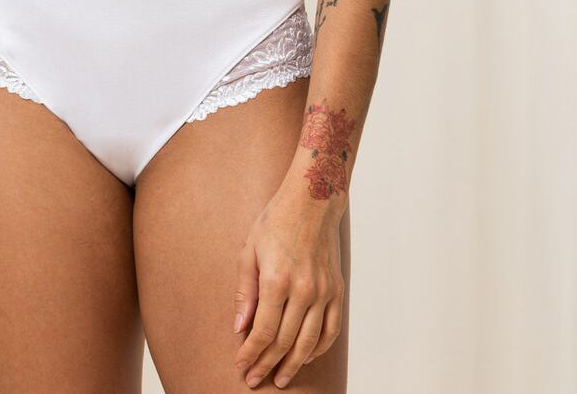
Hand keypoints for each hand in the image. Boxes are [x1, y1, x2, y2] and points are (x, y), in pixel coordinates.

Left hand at [232, 186, 344, 387]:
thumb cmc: (276, 221)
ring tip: (281, 379)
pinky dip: (319, 349)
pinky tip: (306, 356)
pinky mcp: (337, 290)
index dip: (251, 353)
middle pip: (284, 341)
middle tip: (255, 379)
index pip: (262, 331)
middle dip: (267, 365)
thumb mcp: (249, 250)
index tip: (241, 366)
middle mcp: (303, 290)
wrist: (313, 201)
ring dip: (293, 365)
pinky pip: (331, 330)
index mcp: (277, 279)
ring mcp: (324, 291)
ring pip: (309, 342)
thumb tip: (239, 327)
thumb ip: (245, 291)